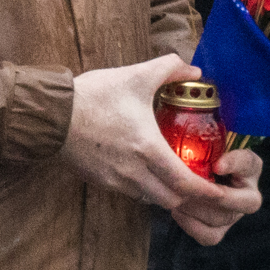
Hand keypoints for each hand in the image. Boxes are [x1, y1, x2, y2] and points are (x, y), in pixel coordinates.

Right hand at [60, 54, 260, 242]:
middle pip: (172, 200)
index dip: (208, 192)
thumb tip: (194, 69)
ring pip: (152, 199)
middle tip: (200, 184)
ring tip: (174, 178)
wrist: (49, 115)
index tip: (220, 190)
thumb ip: (168, 69)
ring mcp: (116, 180)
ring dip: (166, 193)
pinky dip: (145, 189)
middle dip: (189, 195)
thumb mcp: (134, 76)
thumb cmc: (92, 96)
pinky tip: (145, 172)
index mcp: (148, 149)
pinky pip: (131, 193)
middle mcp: (134, 172)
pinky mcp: (101, 181)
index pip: (186, 184)